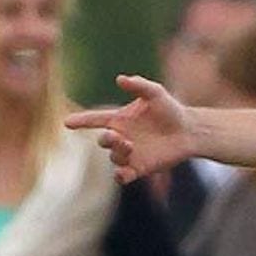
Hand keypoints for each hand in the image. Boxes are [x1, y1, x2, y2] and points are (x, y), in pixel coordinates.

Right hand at [64, 75, 194, 181]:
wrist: (188, 130)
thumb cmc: (170, 109)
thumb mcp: (156, 93)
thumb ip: (139, 85)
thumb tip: (119, 79)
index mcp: (120, 119)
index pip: (95, 119)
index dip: (81, 120)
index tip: (67, 122)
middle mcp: (121, 137)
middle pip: (102, 141)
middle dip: (105, 139)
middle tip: (117, 136)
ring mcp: (129, 154)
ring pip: (113, 157)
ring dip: (118, 152)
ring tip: (131, 146)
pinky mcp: (139, 168)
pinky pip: (122, 176)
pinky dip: (120, 176)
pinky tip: (123, 173)